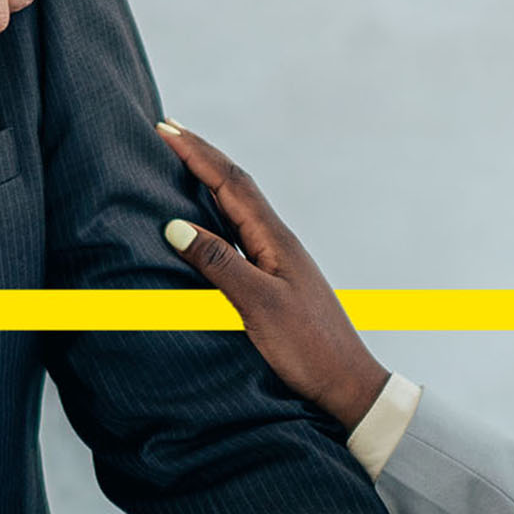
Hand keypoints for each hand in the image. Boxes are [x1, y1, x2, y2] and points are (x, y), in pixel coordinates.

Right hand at [154, 122, 390, 424]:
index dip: (198, 154)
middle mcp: (277, 241)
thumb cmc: (309, 347)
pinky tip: (205, 221)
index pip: (231, 183)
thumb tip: (175, 226)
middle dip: (201, 156)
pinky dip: (216, 215)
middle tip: (168, 132)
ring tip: (181, 162)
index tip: (166, 130)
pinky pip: (239, 233)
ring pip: (238, 207)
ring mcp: (277, 259)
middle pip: (235, 186)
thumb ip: (219, 264)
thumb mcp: (258, 305)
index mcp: (275, 239)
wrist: (347, 383)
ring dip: (209, 180)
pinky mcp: (274, 279)